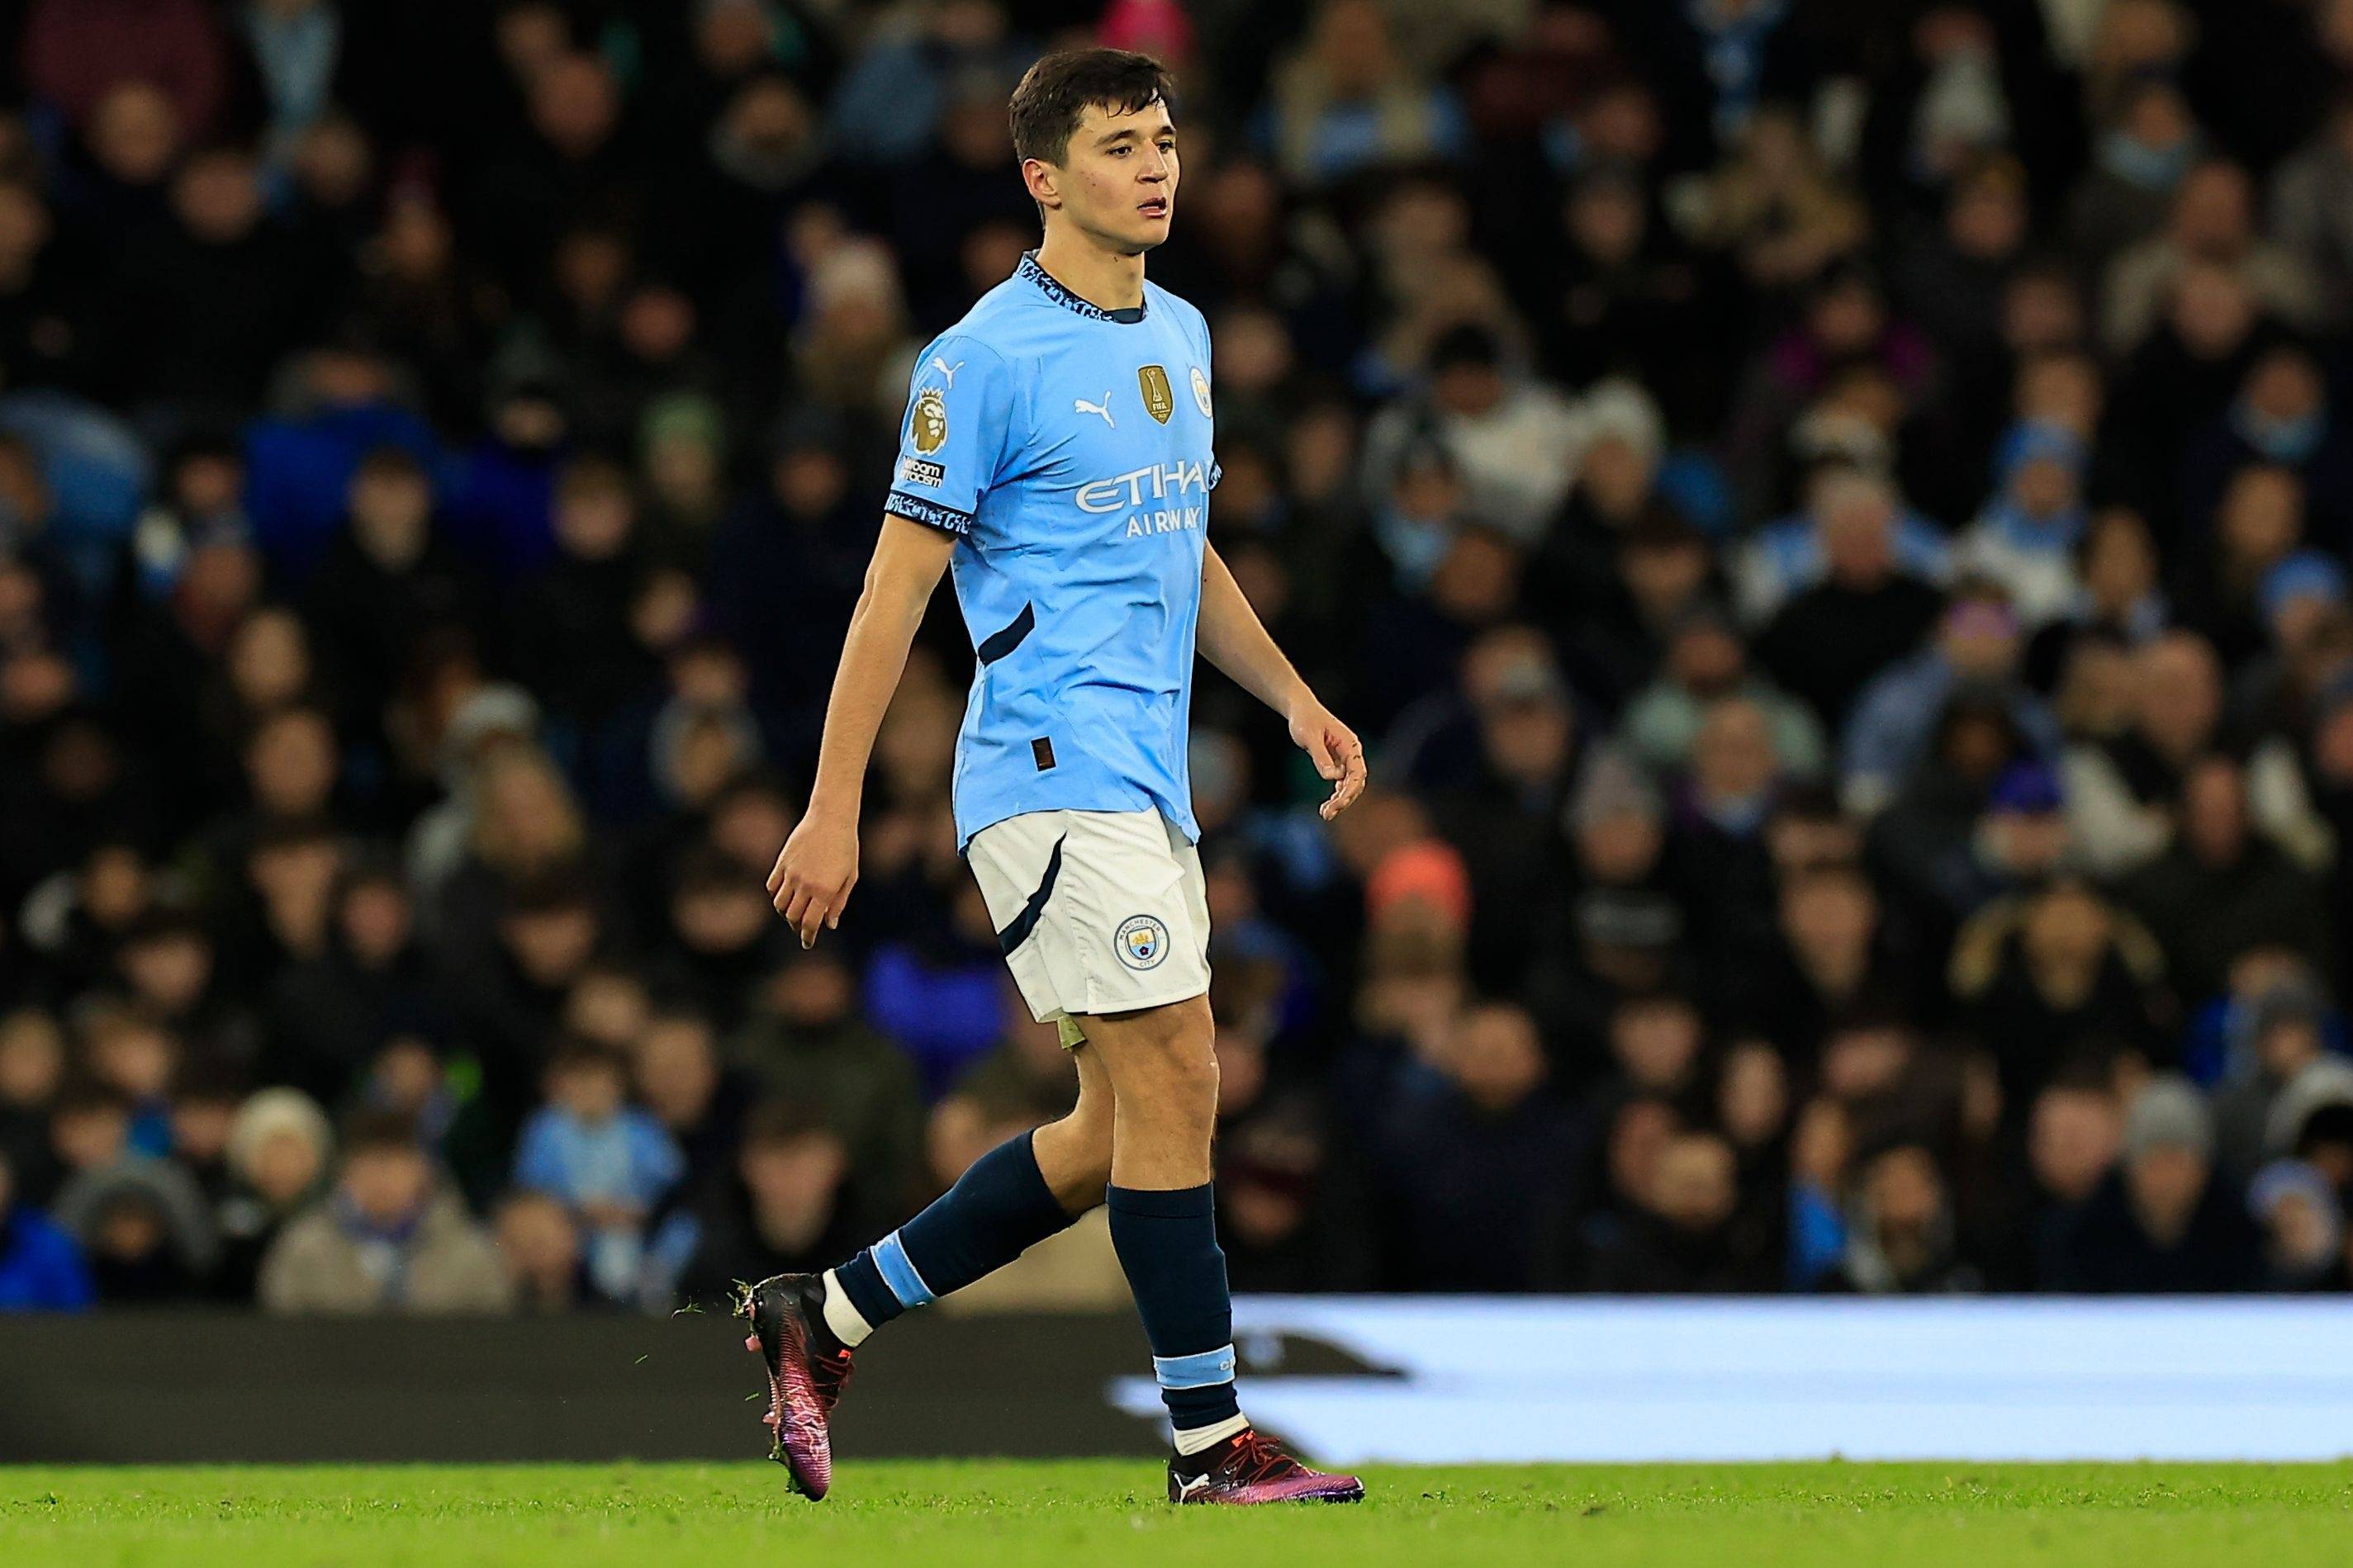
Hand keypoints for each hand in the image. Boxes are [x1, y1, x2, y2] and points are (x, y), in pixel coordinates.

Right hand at [768, 802, 859, 947]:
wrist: (831, 817)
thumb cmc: (846, 847)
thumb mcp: (849, 877)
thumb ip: (838, 903)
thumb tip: (829, 925)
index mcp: (825, 891)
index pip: (810, 923)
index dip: (808, 937)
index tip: (807, 943)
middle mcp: (805, 884)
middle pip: (792, 917)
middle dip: (797, 927)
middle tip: (803, 928)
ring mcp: (791, 873)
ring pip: (779, 904)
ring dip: (785, 913)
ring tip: (794, 912)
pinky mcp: (782, 862)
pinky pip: (772, 886)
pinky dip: (776, 895)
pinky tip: (785, 895)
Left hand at [1288, 698, 1365, 820]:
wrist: (1300, 709)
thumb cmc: (1304, 719)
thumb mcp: (1309, 736)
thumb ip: (1320, 756)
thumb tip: (1332, 777)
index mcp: (1350, 744)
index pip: (1357, 772)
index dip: (1350, 790)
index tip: (1337, 803)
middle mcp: (1351, 752)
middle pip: (1355, 782)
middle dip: (1344, 799)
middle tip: (1327, 814)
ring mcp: (1345, 757)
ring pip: (1349, 784)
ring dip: (1340, 800)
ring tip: (1325, 814)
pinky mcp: (1336, 761)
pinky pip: (1341, 781)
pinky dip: (1336, 794)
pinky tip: (1328, 804)